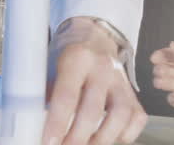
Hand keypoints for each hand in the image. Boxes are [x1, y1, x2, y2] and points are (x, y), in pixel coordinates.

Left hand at [44, 18, 145, 144]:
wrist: (95, 38)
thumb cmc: (69, 60)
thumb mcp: (53, 67)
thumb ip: (48, 94)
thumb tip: (35, 126)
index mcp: (77, 59)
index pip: (67, 96)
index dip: (57, 124)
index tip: (50, 143)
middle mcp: (103, 68)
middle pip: (92, 111)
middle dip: (77, 139)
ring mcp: (121, 80)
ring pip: (120, 116)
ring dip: (102, 140)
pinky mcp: (133, 91)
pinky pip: (137, 117)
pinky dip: (127, 134)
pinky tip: (111, 139)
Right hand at [150, 41, 173, 118]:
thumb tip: (170, 45)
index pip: (173, 56)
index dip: (162, 56)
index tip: (153, 58)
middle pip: (169, 70)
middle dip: (161, 70)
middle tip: (160, 72)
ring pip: (170, 85)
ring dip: (163, 83)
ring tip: (163, 83)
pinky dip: (173, 100)